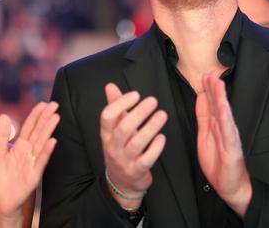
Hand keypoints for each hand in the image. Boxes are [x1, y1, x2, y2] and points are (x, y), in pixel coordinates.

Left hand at [0, 102, 58, 221]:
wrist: (2, 201)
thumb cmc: (0, 178)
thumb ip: (2, 136)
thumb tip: (4, 115)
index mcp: (19, 146)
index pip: (29, 127)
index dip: (35, 115)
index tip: (43, 103)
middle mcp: (27, 152)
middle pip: (38, 132)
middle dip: (45, 118)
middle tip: (55, 104)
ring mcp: (32, 163)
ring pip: (41, 143)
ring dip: (48, 130)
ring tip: (55, 117)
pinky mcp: (34, 175)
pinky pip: (41, 161)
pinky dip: (47, 151)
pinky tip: (53, 141)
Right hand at [100, 83, 166, 207]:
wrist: (122, 182)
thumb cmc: (120, 149)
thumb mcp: (114, 130)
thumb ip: (114, 107)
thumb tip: (110, 86)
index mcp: (106, 134)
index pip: (107, 116)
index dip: (121, 103)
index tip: (135, 94)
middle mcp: (112, 147)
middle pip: (123, 128)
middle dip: (139, 113)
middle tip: (153, 101)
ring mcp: (124, 160)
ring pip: (136, 143)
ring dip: (150, 127)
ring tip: (162, 115)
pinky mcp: (136, 171)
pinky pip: (146, 159)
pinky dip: (155, 148)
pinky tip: (162, 137)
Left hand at [196, 73, 251, 216]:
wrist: (231, 186)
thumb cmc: (219, 162)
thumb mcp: (205, 135)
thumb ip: (203, 116)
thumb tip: (201, 97)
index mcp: (216, 125)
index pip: (211, 104)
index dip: (208, 89)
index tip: (204, 75)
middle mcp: (224, 129)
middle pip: (218, 105)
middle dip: (214, 88)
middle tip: (210, 72)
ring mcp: (230, 138)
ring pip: (225, 114)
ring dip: (221, 99)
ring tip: (218, 84)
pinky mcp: (233, 149)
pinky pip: (228, 133)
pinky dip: (226, 120)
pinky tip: (224, 109)